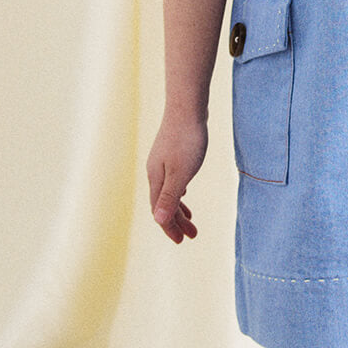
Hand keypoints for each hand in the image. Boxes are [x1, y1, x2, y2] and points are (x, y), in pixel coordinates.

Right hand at [146, 115, 207, 242]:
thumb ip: (170, 197)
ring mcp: (162, 160)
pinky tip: (184, 191)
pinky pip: (172, 179)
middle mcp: (155, 171)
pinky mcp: (171, 151)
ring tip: (191, 220)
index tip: (182, 241)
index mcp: (156, 179)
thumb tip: (159, 221)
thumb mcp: (181, 172)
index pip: (160, 211)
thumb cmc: (186, 139)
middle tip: (192, 235)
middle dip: (176, 221)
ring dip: (179, 207)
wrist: (186, 106)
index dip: (170, 227)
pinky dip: (178, 191)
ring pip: (168, 191)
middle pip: (164, 203)